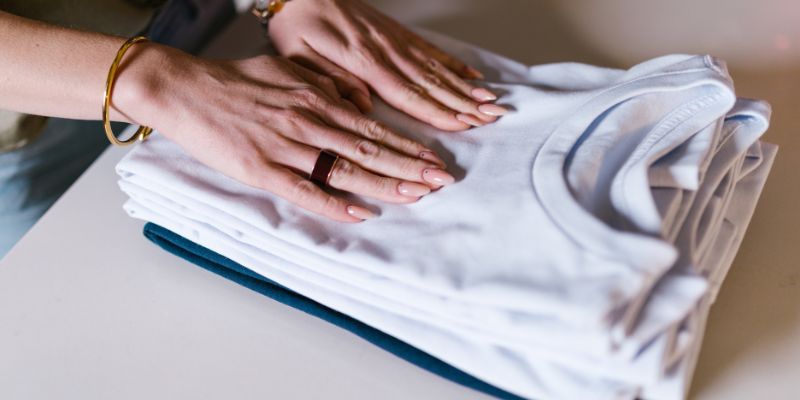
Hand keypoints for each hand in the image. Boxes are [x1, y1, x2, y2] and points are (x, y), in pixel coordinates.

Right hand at [116, 46, 452, 221]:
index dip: (407, 145)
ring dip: (385, 185)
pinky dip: (335, 204)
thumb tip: (354, 104)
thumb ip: (324, 87)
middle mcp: (308, 122)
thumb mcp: (288, 72)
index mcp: (316, 98)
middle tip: (442, 181)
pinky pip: (305, 191)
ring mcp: (286, 147)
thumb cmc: (236, 81)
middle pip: (370, 150)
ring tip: (416, 196)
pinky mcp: (262, 170)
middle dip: (410, 167)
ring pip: (346, 170)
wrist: (185, 90)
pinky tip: (361, 213)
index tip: (433, 158)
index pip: (373, 127)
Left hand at [268, 0, 508, 130]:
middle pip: (430, 81)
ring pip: (436, 67)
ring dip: (464, 87)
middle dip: (462, 102)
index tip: (463, 124)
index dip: (437, 110)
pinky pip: (430, 50)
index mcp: (362, 60)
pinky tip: (472, 77)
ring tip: (490, 102)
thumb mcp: (300, 57)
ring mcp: (394, 39)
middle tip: (491, 117)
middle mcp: (385, 49)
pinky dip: (453, 65)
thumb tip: (365, 107)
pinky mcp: (396, 33)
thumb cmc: (296, 25)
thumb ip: (333, 82)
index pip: (407, 91)